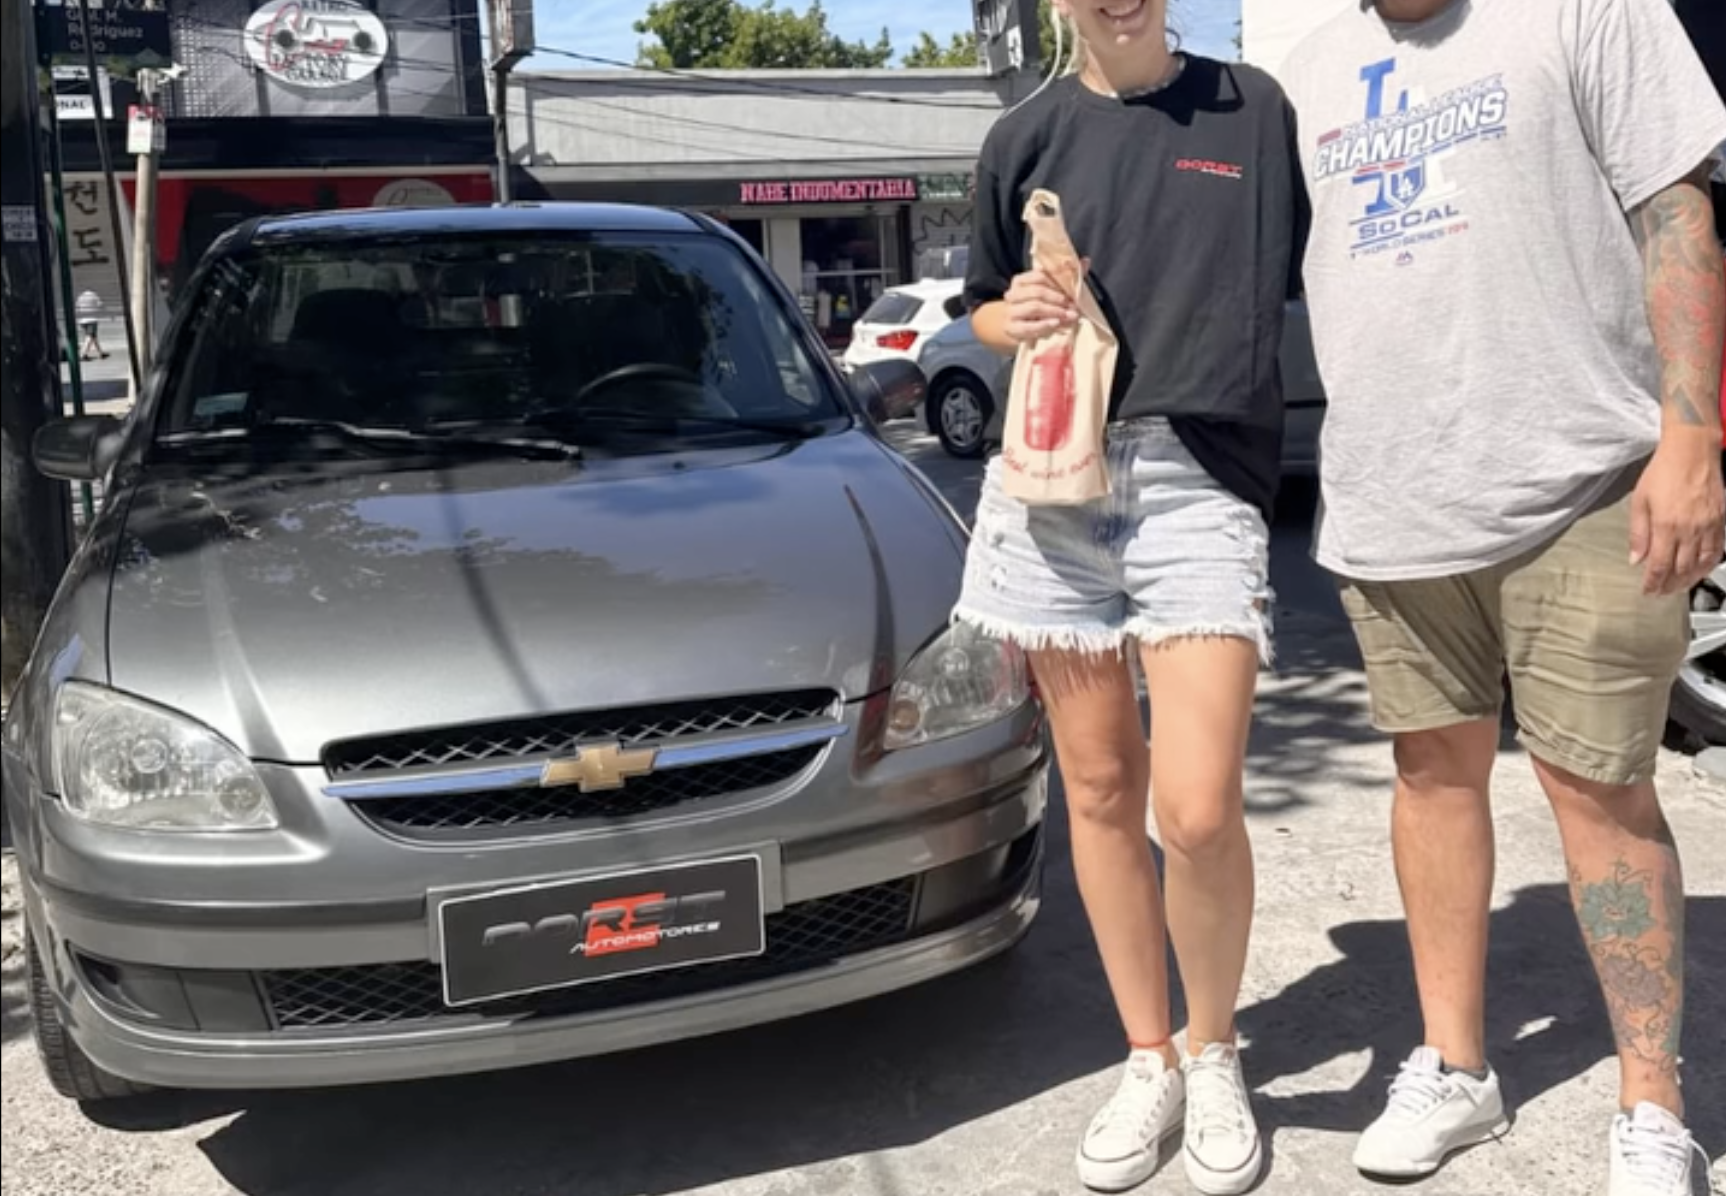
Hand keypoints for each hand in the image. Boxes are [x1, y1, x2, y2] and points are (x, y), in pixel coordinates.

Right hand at [1002, 267, 1078, 344]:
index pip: (1039, 276)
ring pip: (1034, 307)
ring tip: (1068, 316)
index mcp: (1020, 281)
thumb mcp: (1048, 292)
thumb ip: (1066, 277)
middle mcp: (1012, 294)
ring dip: (1054, 311)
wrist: (1015, 328)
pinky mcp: (1011, 329)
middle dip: (1058, 299)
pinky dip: (1044, 325)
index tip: (1072, 293)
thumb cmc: (1036, 307)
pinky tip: (1055, 324)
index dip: (1057, 284)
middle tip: (1073, 307)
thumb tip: (1086, 261)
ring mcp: (1010, 312)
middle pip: (1037, 292)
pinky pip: (1028, 326)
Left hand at [1630, 435, 1725, 594]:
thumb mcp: (1639, 501)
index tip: (1648, 591)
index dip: (1653, 582)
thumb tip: (1636, 559)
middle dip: (1670, 585)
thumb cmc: (1663, 472)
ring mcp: (1709, 526)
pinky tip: (1700, 569)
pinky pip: (1717, 550)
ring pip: (1701, 564)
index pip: (1659, 565)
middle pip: (1681, 569)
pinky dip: (1708, 565)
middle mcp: (1690, 530)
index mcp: (1666, 526)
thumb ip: (1638, 533)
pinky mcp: (1721, 520)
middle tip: (1661, 592)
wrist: (1692, 451)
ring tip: (1679, 586)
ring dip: (1690, 579)